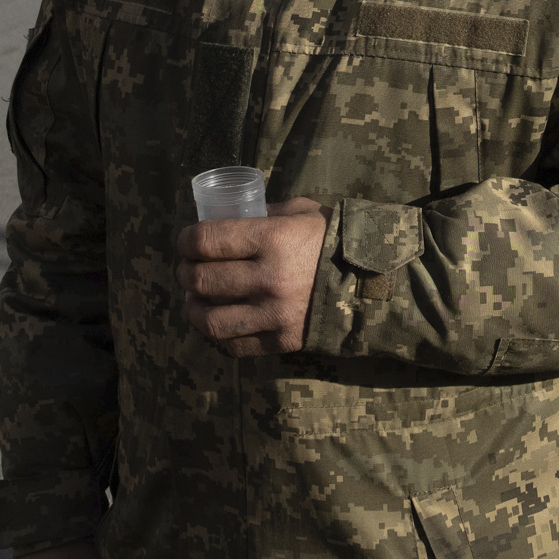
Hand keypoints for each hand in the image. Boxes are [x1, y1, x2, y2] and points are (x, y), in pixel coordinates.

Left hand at [182, 199, 327, 350]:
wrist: (375, 284)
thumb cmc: (334, 241)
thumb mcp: (302, 213)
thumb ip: (265, 214)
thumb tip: (229, 218)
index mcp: (274, 240)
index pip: (207, 241)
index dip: (185, 241)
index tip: (185, 242)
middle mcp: (270, 279)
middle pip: (202, 280)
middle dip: (184, 273)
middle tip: (186, 269)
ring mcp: (275, 315)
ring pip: (210, 319)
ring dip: (192, 308)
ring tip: (192, 299)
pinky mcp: (282, 341)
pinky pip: (234, 345)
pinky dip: (216, 334)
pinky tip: (215, 320)